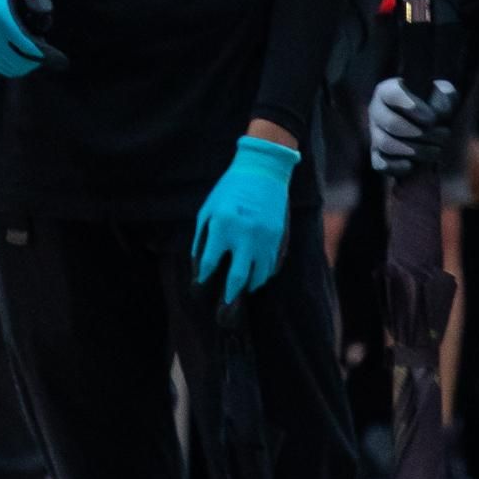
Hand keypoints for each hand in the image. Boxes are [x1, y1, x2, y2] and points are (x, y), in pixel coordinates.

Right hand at [0, 0, 54, 76]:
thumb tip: (47, 14)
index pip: (26, 46)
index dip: (45, 56)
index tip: (62, 61)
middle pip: (19, 62)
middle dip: (37, 60)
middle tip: (44, 48)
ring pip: (11, 69)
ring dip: (25, 63)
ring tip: (28, 44)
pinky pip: (1, 70)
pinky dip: (13, 66)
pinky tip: (17, 50)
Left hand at [191, 132, 298, 302]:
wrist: (264, 171)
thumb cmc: (230, 189)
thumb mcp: (208, 209)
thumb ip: (202, 239)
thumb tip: (199, 268)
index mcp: (223, 225)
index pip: (209, 263)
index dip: (203, 277)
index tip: (201, 284)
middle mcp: (245, 235)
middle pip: (237, 278)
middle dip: (229, 296)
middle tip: (225, 308)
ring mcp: (265, 238)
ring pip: (258, 276)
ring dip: (248, 286)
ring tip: (241, 289)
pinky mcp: (279, 238)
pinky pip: (271, 266)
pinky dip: (263, 274)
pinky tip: (255, 274)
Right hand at [367, 74, 459, 176]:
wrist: (431, 127)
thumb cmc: (436, 106)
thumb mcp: (444, 95)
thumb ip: (446, 95)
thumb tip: (440, 112)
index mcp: (388, 91)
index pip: (392, 94)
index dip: (413, 107)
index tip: (433, 119)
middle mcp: (377, 110)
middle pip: (391, 123)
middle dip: (420, 134)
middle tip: (444, 136)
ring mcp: (375, 133)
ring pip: (386, 144)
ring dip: (415, 150)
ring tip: (437, 151)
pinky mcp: (377, 155)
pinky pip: (379, 163)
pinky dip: (396, 166)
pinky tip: (412, 166)